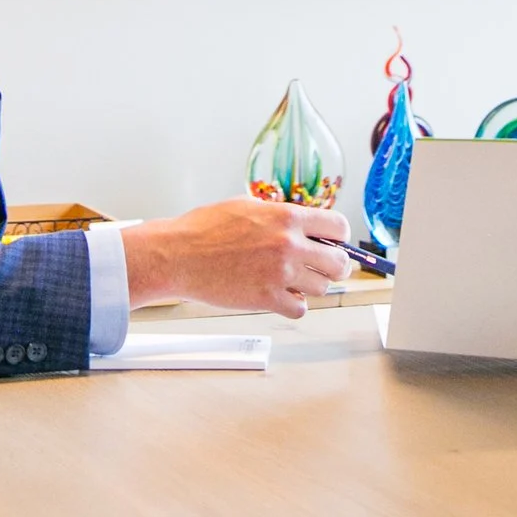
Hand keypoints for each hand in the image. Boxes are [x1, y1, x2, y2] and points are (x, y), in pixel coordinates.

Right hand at [121, 199, 351, 319]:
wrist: (178, 254)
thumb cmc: (205, 229)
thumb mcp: (248, 207)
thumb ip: (280, 216)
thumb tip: (303, 225)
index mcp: (287, 217)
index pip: (338, 228)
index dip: (338, 238)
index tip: (332, 244)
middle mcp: (289, 245)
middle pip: (338, 263)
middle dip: (332, 266)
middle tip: (320, 268)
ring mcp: (280, 273)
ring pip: (321, 288)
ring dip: (310, 286)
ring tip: (291, 281)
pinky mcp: (267, 298)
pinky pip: (300, 309)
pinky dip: (293, 305)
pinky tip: (279, 296)